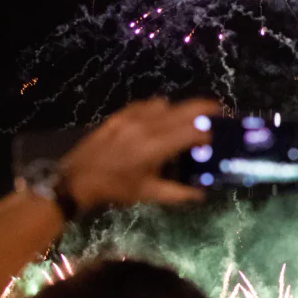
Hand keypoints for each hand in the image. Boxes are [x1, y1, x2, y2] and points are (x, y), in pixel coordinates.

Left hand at [60, 98, 219, 210]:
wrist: (76, 179)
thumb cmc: (115, 189)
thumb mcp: (148, 194)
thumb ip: (178, 193)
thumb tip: (202, 193)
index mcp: (156, 147)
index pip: (194, 130)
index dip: (210, 132)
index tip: (219, 137)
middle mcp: (148, 126)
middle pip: (186, 108)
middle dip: (207, 108)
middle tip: (220, 112)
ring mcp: (133, 116)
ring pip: (168, 104)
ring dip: (181, 110)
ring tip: (189, 120)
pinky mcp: (121, 114)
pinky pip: (148, 104)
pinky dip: (161, 109)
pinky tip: (163, 119)